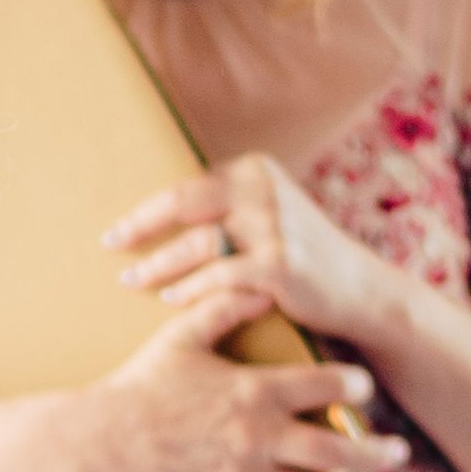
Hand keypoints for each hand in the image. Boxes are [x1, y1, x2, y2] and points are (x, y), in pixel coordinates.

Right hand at [79, 269, 400, 471]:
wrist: (103, 441)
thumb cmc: (144, 383)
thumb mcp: (183, 334)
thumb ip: (226, 305)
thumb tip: (264, 283)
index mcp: (255, 391)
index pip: (330, 388)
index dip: (355, 385)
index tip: (359, 386)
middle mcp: (258, 438)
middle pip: (342, 452)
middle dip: (378, 452)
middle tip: (397, 450)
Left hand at [106, 148, 391, 354]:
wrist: (360, 289)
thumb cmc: (304, 257)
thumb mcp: (269, 216)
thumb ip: (229, 207)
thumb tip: (164, 214)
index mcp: (255, 171)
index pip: (187, 187)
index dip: (147, 210)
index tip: (118, 230)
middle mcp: (263, 190)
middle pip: (182, 203)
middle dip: (140, 226)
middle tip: (111, 245)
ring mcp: (273, 226)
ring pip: (196, 244)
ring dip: (158, 266)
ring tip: (132, 281)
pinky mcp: (279, 264)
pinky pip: (218, 277)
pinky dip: (190, 290)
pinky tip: (170, 301)